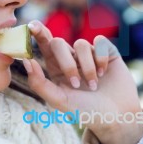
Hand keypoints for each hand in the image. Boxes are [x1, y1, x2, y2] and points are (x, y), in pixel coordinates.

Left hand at [22, 20, 142, 143]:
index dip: (37, 32)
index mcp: (55, 66)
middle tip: (75, 83)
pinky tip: (104, 73)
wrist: (117, 117)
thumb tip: (25, 61)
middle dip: (66, 63)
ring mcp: (89, 53)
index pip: (43, 44)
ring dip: (87, 68)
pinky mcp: (107, 51)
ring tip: (93, 86)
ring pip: (80, 44)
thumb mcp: (59, 100)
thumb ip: (39, 83)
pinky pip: (99, 43)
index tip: (31, 26)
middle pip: (58, 43)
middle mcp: (71, 57)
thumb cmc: (85, 110)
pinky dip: (101, 59)